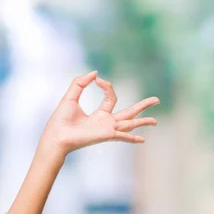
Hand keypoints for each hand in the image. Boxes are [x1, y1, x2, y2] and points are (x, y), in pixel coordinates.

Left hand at [40, 71, 159, 158]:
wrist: (56, 135)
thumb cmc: (61, 120)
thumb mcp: (70, 96)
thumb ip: (80, 83)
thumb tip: (95, 73)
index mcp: (99, 114)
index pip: (111, 98)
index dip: (107, 86)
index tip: (98, 80)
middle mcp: (106, 122)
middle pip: (129, 113)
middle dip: (143, 106)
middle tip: (157, 99)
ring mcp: (107, 129)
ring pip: (130, 124)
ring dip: (143, 121)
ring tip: (156, 121)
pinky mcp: (105, 134)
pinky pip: (121, 135)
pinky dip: (131, 137)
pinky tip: (142, 139)